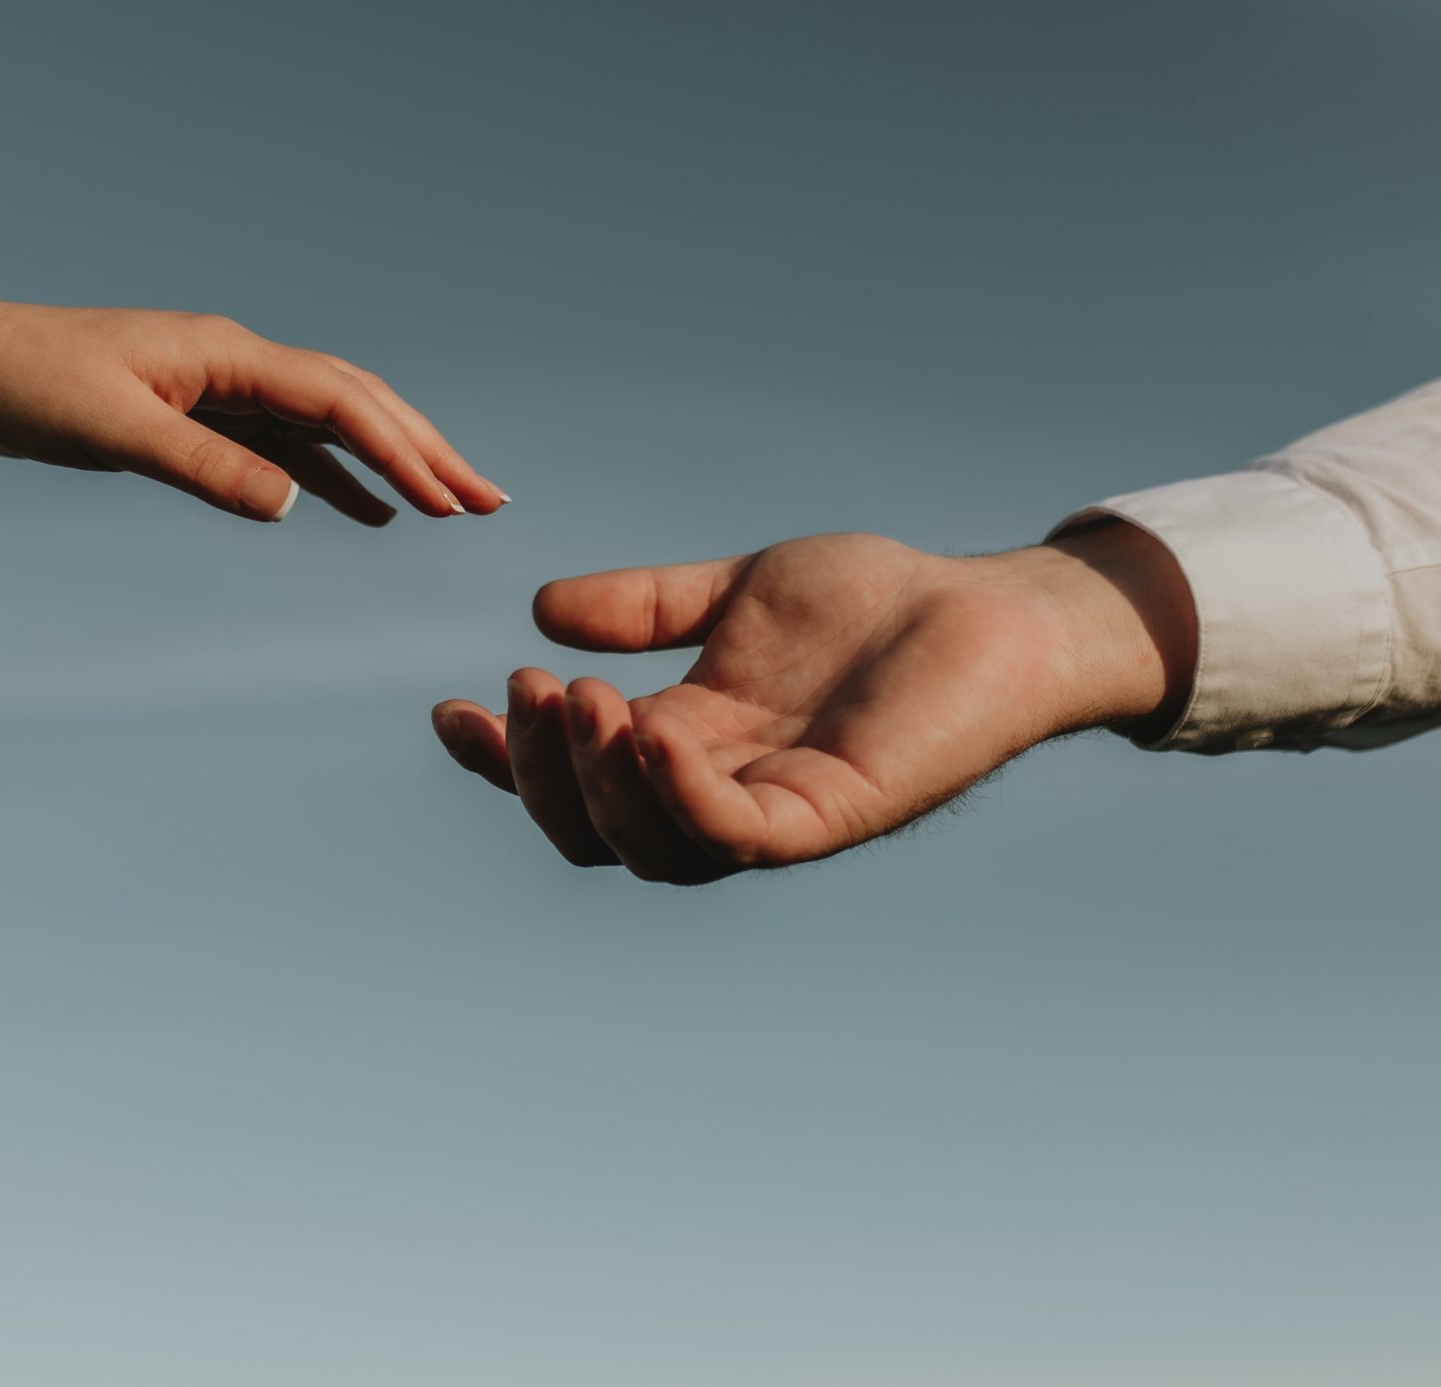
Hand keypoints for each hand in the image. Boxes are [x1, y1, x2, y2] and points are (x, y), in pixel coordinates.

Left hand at [0, 299, 504, 523]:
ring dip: (392, 460)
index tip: (450, 499)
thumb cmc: (27, 387)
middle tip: (489, 501)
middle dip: (425, 449)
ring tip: (453, 506)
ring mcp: (220, 384)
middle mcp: (235, 359)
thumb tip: (294, 502)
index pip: (337, 398)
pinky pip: (286, 443)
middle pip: (355, 401)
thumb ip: (204, 467)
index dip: (401, 448)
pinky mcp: (197, 411)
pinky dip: (334, 474)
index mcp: (225, 352)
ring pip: (328, 422)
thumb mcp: (114, 431)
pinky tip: (366, 511)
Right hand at [430, 523, 1193, 882]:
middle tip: (528, 690)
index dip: (501, 762)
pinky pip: (736, 836)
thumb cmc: (876, 606)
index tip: (448, 710)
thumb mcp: (735, 593)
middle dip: (538, 773)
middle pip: (593, 833)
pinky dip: (680, 794)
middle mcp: (718, 793)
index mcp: (685, 747)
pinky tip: (651, 730)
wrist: (992, 611)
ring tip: (581, 700)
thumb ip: (647, 606)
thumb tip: (541, 611)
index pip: (571, 783)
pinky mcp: (830, 816)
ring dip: (595, 784)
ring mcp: (772, 813)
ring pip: (651, 847)